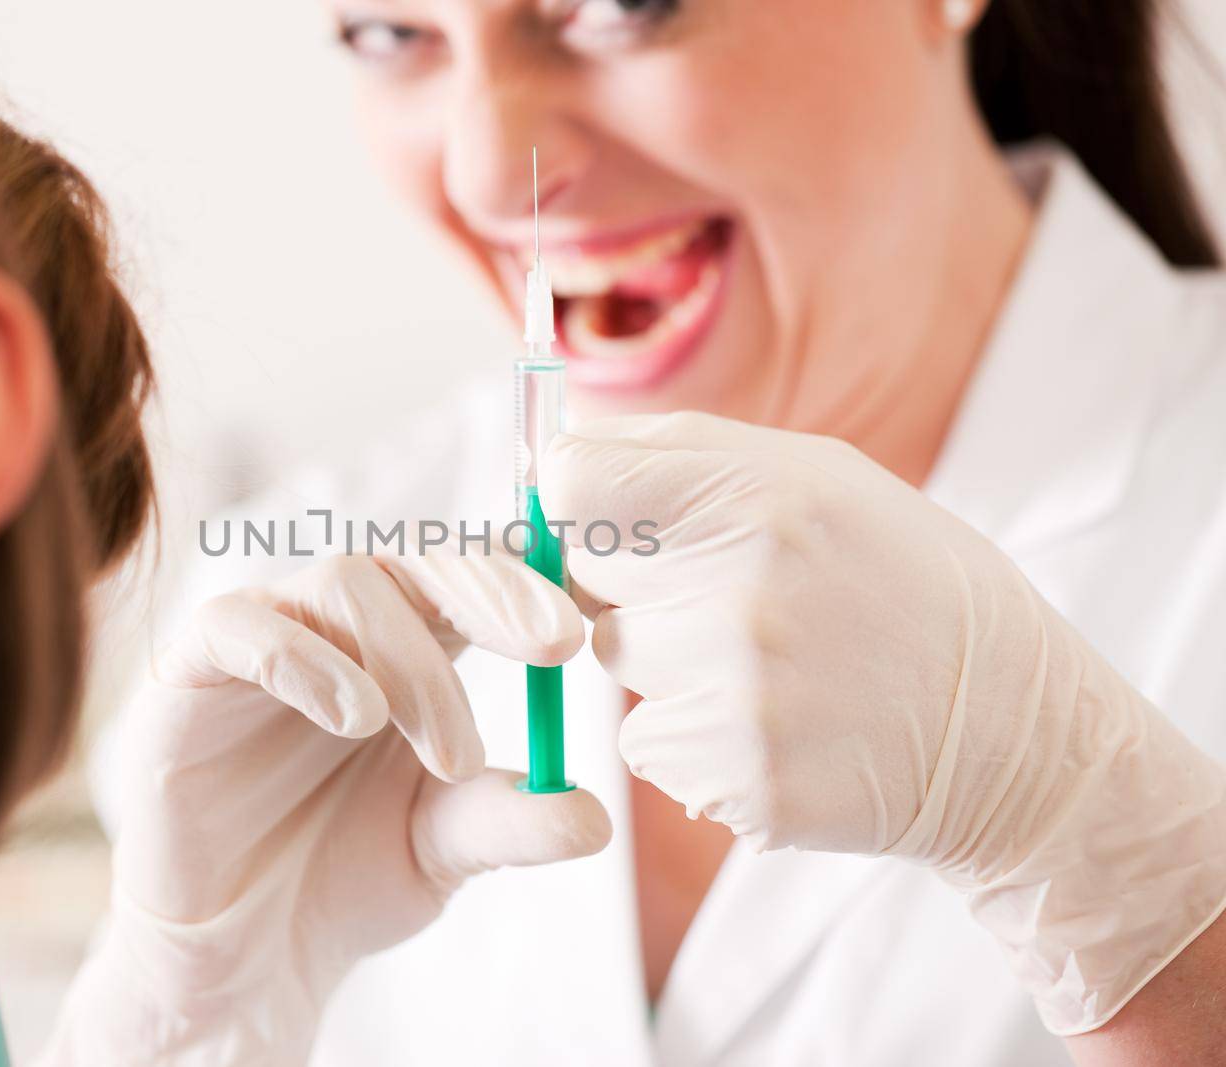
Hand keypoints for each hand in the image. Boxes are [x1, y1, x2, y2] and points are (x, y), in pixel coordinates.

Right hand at [46, 552, 610, 1066]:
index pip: (472, 572)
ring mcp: (263, 637)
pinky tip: (359, 717)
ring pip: (342, 582)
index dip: (532, 576)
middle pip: (417, 557)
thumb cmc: (339, 881)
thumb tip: (594, 817)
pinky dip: (305, 659)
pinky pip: (238, 625)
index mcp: (411, 647)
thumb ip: (507, 821)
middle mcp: (339, 628)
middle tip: (557, 644)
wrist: (238, 960)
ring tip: (450, 758)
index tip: (595, 620)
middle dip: (494, 593)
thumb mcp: (442, 851)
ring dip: (412, 659)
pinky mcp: (189, 673)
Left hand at [540, 411, 1225, 1035]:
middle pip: (585, 579)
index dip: (576, 500)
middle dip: (635, 584)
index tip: (603, 515)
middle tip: (731, 597)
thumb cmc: (903, 583)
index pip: (572, 484)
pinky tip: (775, 725)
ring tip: (770, 663)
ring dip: (667, 664)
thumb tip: (558, 450)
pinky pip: (646, 745)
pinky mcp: (741, 781)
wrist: (1014, 735)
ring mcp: (740, 696)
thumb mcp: (820, 477)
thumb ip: (680, 453)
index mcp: (759, 497)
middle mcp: (740, 593)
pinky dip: (690, 738)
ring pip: (616, 663)